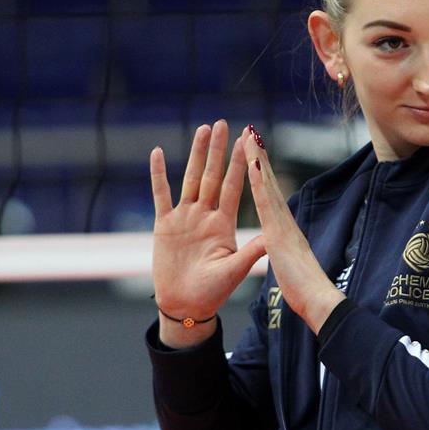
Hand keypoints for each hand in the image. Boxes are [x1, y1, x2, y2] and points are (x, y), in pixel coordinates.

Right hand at [150, 120, 267, 346]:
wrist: (186, 306)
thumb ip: (251, 251)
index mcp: (224, 223)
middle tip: (222, 123)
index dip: (240, 164)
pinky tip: (156, 152)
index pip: (233, 187)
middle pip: (211, 175)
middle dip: (217, 150)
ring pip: (189, 178)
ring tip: (201, 129)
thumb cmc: (213, 291)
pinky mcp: (164, 225)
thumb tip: (272, 237)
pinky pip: (161, 195)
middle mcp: (205, 215)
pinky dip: (158, 175)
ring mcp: (184, 218)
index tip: (247, 142)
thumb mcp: (235, 270)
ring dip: (194, 154)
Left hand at [239, 124, 344, 334]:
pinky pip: (265, 201)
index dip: (261, 173)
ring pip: (266, 185)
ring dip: (257, 159)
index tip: (255, 154)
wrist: (317, 297)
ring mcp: (282, 223)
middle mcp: (284, 219)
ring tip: (248, 136)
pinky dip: (260, 181)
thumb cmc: (305, 287)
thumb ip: (286, 251)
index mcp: (282, 228)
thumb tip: (284, 246)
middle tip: (250, 132)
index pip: (269, 195)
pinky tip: (253, 163)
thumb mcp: (290, 265)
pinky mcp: (278, 230)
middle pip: (268, 182)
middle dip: (258, 156)